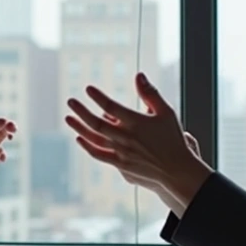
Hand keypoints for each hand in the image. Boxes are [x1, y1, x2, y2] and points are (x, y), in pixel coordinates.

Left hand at [65, 73, 212, 214]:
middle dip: (81, 111)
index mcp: (137, 123)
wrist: (176, 170)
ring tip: (69, 118)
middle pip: (97, 123)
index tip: (88, 89)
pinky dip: (87, 147)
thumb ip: (150, 93)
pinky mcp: (120, 165)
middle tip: (70, 101)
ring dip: (80, 127)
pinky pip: (99, 155)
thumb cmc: (172, 139)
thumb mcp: (165, 112)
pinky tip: (80, 138)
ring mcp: (121, 152)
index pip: (111, 107)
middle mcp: (126, 138)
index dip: (98, 97)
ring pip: (94, 139)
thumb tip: (138, 75)